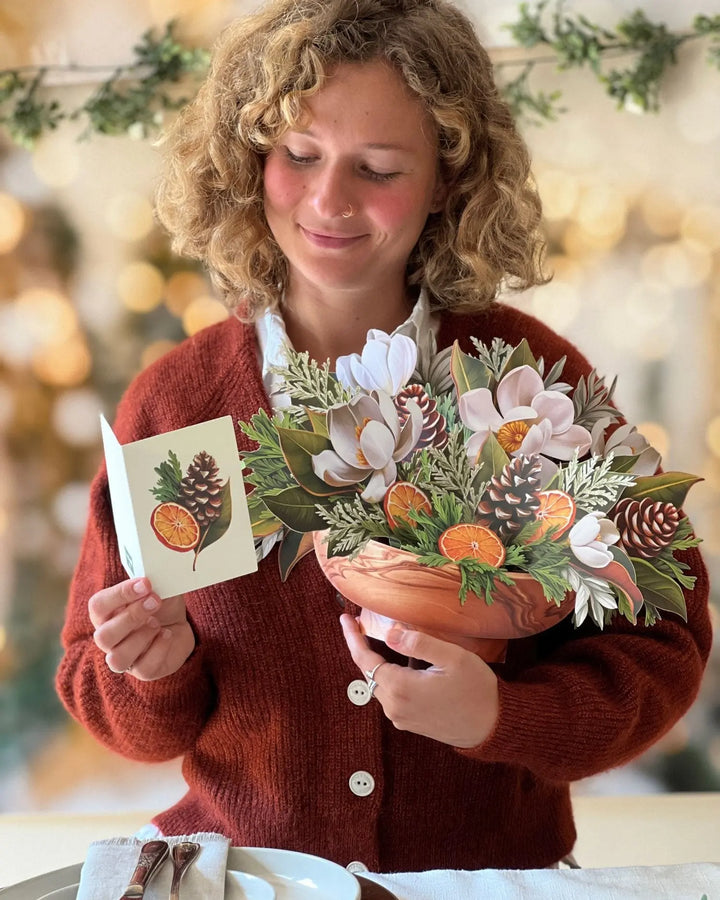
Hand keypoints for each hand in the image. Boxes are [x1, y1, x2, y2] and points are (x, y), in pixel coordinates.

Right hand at [89, 578, 194, 680]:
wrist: (178, 625)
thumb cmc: (160, 604)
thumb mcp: (157, 587)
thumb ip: (152, 580)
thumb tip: (155, 571)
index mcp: (105, 613)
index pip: (98, 605)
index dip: (120, 594)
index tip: (145, 583)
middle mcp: (108, 638)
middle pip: (104, 636)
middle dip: (132, 616)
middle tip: (155, 600)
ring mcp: (124, 658)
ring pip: (117, 659)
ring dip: (141, 637)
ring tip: (158, 622)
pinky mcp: (143, 671)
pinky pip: (144, 668)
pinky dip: (159, 649)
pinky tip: (168, 634)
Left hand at [340, 614, 498, 748]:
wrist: (493, 727)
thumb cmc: (477, 689)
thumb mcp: (453, 657)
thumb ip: (419, 643)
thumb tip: (390, 632)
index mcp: (401, 688)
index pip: (365, 660)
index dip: (353, 638)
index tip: (345, 619)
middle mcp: (395, 706)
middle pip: (368, 672)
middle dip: (362, 648)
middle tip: (357, 624)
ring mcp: (401, 717)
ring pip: (379, 684)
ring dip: (376, 663)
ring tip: (377, 640)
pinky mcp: (409, 723)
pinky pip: (390, 695)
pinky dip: (388, 676)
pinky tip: (398, 663)